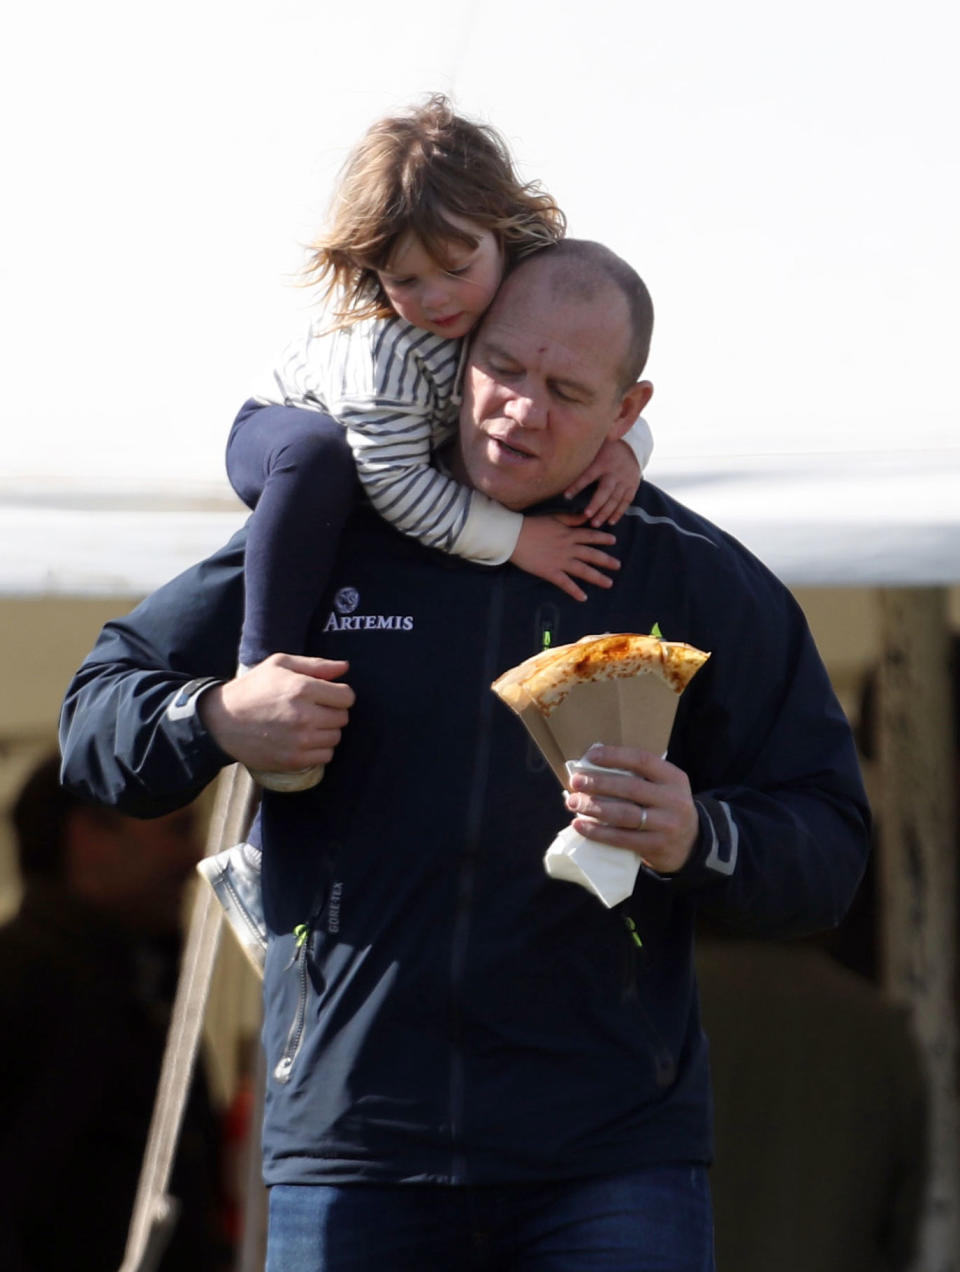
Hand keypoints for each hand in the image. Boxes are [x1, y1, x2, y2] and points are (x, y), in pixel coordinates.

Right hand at [199, 654, 354, 772]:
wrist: (222, 721)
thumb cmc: (252, 689)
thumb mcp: (280, 665)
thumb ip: (316, 665)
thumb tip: (345, 667)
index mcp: (302, 688)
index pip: (347, 696)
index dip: (339, 694)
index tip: (326, 696)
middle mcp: (304, 716)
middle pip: (343, 717)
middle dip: (332, 712)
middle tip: (313, 710)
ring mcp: (300, 741)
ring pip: (336, 737)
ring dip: (326, 731)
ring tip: (306, 725)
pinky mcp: (294, 760)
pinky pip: (326, 756)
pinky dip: (319, 749)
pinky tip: (303, 740)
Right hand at [510, 514, 619, 602]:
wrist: (514, 536)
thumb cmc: (532, 525)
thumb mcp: (554, 518)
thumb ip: (571, 519)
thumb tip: (586, 518)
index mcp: (569, 534)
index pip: (590, 536)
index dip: (603, 538)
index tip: (613, 541)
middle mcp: (568, 548)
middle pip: (591, 555)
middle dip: (606, 560)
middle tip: (618, 565)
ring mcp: (560, 561)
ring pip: (583, 570)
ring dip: (597, 577)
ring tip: (609, 583)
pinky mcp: (550, 572)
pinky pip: (565, 583)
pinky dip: (574, 591)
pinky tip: (583, 597)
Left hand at [563, 744, 698, 873]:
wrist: (691, 844)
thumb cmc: (665, 808)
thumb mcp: (663, 787)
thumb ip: (639, 777)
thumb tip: (593, 765)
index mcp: (673, 778)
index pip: (642, 760)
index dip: (615, 756)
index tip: (590, 756)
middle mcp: (673, 799)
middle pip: (631, 787)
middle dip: (599, 783)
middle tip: (576, 781)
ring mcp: (666, 824)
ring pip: (624, 814)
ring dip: (594, 807)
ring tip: (573, 802)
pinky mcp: (656, 846)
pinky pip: (622, 838)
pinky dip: (598, 832)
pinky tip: (580, 825)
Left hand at [564, 438, 640, 526]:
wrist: (631, 448)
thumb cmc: (605, 450)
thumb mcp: (594, 449)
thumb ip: (582, 458)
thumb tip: (558, 465)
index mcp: (602, 462)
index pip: (588, 476)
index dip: (577, 486)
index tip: (566, 497)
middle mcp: (615, 472)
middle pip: (604, 491)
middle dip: (595, 504)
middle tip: (586, 516)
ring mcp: (625, 480)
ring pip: (615, 499)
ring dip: (605, 512)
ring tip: (594, 523)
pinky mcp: (632, 486)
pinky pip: (626, 501)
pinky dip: (618, 512)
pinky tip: (610, 522)